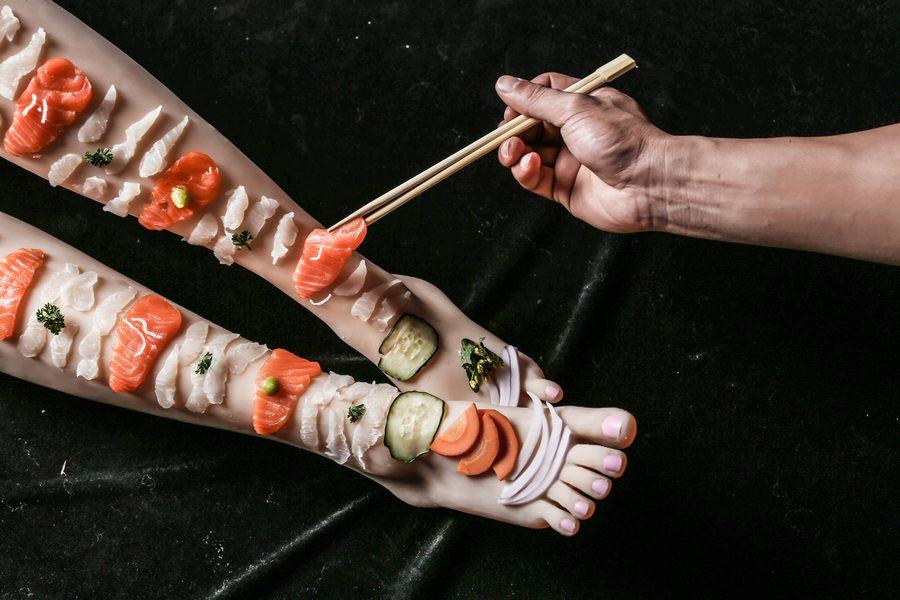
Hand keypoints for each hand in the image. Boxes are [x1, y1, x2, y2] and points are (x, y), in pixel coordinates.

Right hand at [495, 73, 671, 232]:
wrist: (649, 184)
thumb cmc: (622, 140)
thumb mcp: (575, 108)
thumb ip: (536, 100)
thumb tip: (504, 84)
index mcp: (583, 105)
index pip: (544, 94)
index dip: (524, 99)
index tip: (512, 107)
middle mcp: (576, 132)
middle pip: (531, 127)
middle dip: (514, 130)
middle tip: (506, 135)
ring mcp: (570, 161)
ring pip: (529, 154)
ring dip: (514, 152)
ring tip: (513, 152)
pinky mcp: (565, 189)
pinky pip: (535, 179)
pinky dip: (525, 172)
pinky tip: (529, 166)